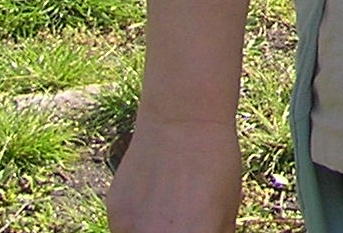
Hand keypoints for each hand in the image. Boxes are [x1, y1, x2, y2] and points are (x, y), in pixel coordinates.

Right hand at [105, 113, 242, 232]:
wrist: (181, 120)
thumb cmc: (215, 162)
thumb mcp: (227, 210)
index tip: (198, 230)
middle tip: (181, 224)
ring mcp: (129, 229)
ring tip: (168, 213)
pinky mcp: (115, 213)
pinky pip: (125, 231)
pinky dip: (138, 225)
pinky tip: (153, 200)